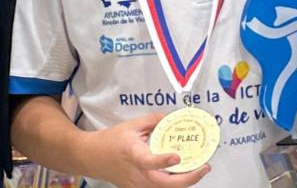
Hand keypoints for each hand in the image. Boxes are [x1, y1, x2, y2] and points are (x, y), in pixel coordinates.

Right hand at [85, 112, 210, 187]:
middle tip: (205, 167)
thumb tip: (172, 116)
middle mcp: (137, 174)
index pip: (149, 161)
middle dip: (188, 179)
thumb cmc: (111, 140)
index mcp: (133, 154)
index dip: (163, 160)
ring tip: (199, 169)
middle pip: (164, 184)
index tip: (177, 156)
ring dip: (184, 182)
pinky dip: (174, 184)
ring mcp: (138, 185)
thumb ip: (153, 120)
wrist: (92, 158)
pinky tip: (185, 174)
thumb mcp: (131, 125)